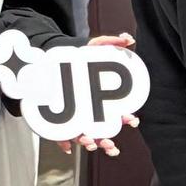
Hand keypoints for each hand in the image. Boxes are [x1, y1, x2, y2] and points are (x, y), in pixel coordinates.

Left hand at [57, 34, 139, 155]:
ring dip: (90, 143)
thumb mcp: (95, 46)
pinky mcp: (59, 121)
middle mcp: (92, 113)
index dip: (127, 118)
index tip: (132, 119)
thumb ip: (111, 42)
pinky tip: (68, 147)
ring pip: (85, 138)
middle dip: (109, 140)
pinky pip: (62, 136)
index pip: (120, 114)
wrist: (54, 61)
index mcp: (104, 101)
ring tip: (89, 142)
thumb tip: (128, 39)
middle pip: (104, 132)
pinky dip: (64, 142)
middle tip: (110, 142)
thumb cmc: (80, 58)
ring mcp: (76, 119)